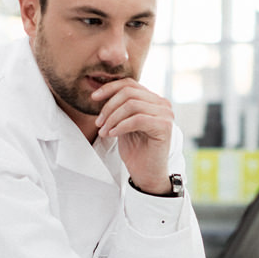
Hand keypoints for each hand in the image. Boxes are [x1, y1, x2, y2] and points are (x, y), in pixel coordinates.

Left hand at [92, 78, 175, 194]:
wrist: (146, 173)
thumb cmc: (135, 150)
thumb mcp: (123, 123)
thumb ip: (119, 107)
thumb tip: (101, 92)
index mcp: (153, 100)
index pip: (129, 84)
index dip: (109, 88)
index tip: (93, 98)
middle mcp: (162, 104)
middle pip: (129, 92)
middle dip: (109, 107)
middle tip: (98, 123)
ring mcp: (166, 114)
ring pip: (132, 105)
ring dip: (113, 118)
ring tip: (104, 131)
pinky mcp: (164, 126)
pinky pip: (137, 119)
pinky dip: (121, 126)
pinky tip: (112, 135)